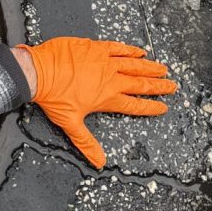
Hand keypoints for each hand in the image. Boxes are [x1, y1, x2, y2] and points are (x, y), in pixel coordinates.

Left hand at [20, 37, 176, 168]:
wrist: (39, 72)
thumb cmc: (53, 97)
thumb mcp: (70, 124)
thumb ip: (87, 143)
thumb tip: (99, 162)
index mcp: (107, 98)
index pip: (134, 105)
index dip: (150, 107)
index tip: (163, 107)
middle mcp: (110, 79)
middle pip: (140, 84)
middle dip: (157, 86)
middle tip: (172, 86)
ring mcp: (103, 61)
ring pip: (132, 64)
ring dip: (149, 67)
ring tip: (162, 69)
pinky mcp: (94, 47)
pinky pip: (116, 47)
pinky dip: (129, 49)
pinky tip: (139, 50)